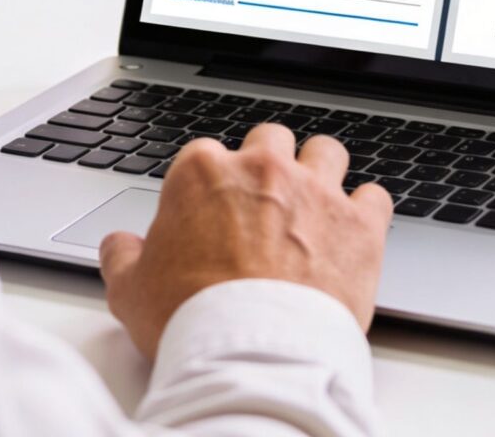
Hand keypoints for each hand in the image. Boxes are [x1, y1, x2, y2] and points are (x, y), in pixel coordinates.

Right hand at [99, 123, 391, 353]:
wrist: (252, 354)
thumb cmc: (191, 319)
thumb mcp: (130, 290)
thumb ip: (122, 257)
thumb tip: (119, 245)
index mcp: (204, 174)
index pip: (207, 154)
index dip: (211, 182)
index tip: (213, 209)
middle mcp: (263, 169)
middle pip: (270, 140)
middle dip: (267, 164)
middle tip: (264, 202)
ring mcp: (316, 192)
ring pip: (327, 152)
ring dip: (321, 172)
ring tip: (315, 204)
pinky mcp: (360, 224)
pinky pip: (375, 196)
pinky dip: (367, 211)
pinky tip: (355, 231)